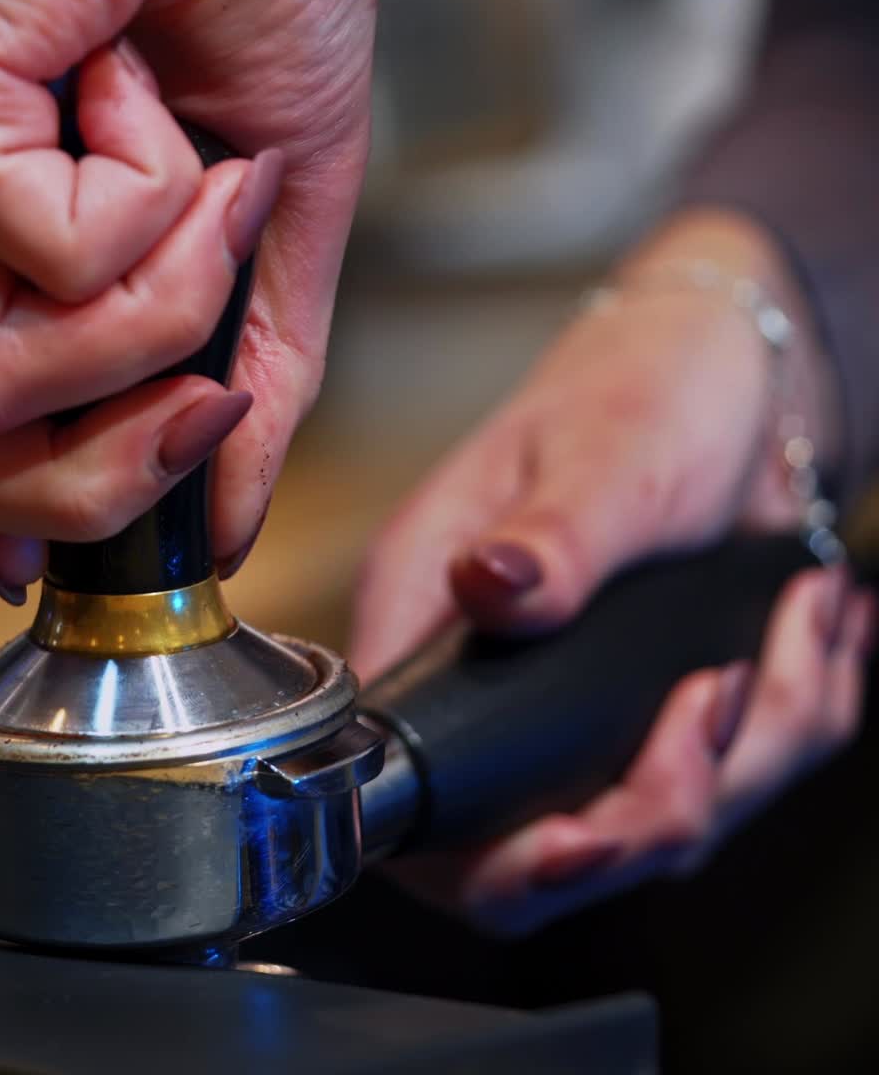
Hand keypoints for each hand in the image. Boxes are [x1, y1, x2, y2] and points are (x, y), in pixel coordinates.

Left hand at [0, 0, 374, 591]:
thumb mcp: (268, 229)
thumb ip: (244, 375)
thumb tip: (234, 516)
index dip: (33, 512)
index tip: (140, 519)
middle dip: (100, 473)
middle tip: (207, 394)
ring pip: (1, 380)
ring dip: (162, 302)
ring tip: (200, 179)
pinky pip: (49, 256)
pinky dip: (152, 195)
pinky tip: (144, 94)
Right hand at [351, 212, 875, 934]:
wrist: (740, 369)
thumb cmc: (646, 379)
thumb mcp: (605, 448)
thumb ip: (550, 533)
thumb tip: (488, 590)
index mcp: (431, 607)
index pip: (414, 784)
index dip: (492, 851)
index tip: (589, 835)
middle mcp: (486, 669)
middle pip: (534, 848)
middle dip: (651, 814)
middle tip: (717, 707)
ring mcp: (569, 699)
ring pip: (651, 824)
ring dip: (753, 747)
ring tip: (790, 628)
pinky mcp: (647, 707)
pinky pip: (730, 780)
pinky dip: (794, 718)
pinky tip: (805, 632)